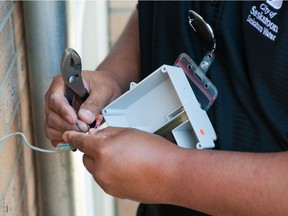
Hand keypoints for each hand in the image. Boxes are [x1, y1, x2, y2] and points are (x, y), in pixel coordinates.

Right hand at [44, 70, 121, 145]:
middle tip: (84, 128)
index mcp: (62, 84)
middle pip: (51, 115)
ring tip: (83, 132)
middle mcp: (56, 98)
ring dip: (66, 134)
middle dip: (67, 125)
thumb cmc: (103, 84)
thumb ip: (94, 103)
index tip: (74, 120)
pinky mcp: (59, 122)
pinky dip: (64, 139)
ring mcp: (56, 111)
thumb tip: (84, 117)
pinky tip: (76, 139)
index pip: (55, 99)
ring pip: (50, 127)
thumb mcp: (103, 90)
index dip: (63, 111)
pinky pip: (54, 134)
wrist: (107, 88)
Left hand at [63, 127, 182, 202]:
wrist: (171, 175)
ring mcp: (107, 183)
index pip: (80, 142)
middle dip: (93, 150)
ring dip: (102, 161)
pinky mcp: (115, 192)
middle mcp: (101, 169)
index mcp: (103, 150)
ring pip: (96, 169)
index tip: (69, 136)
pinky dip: (110, 172)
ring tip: (124, 157)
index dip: (73, 137)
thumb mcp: (129, 132)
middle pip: (87, 157)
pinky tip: (127, 167)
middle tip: (109, 144)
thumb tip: (97, 135)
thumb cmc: (156, 152)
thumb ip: (108, 132)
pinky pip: (105, 179)